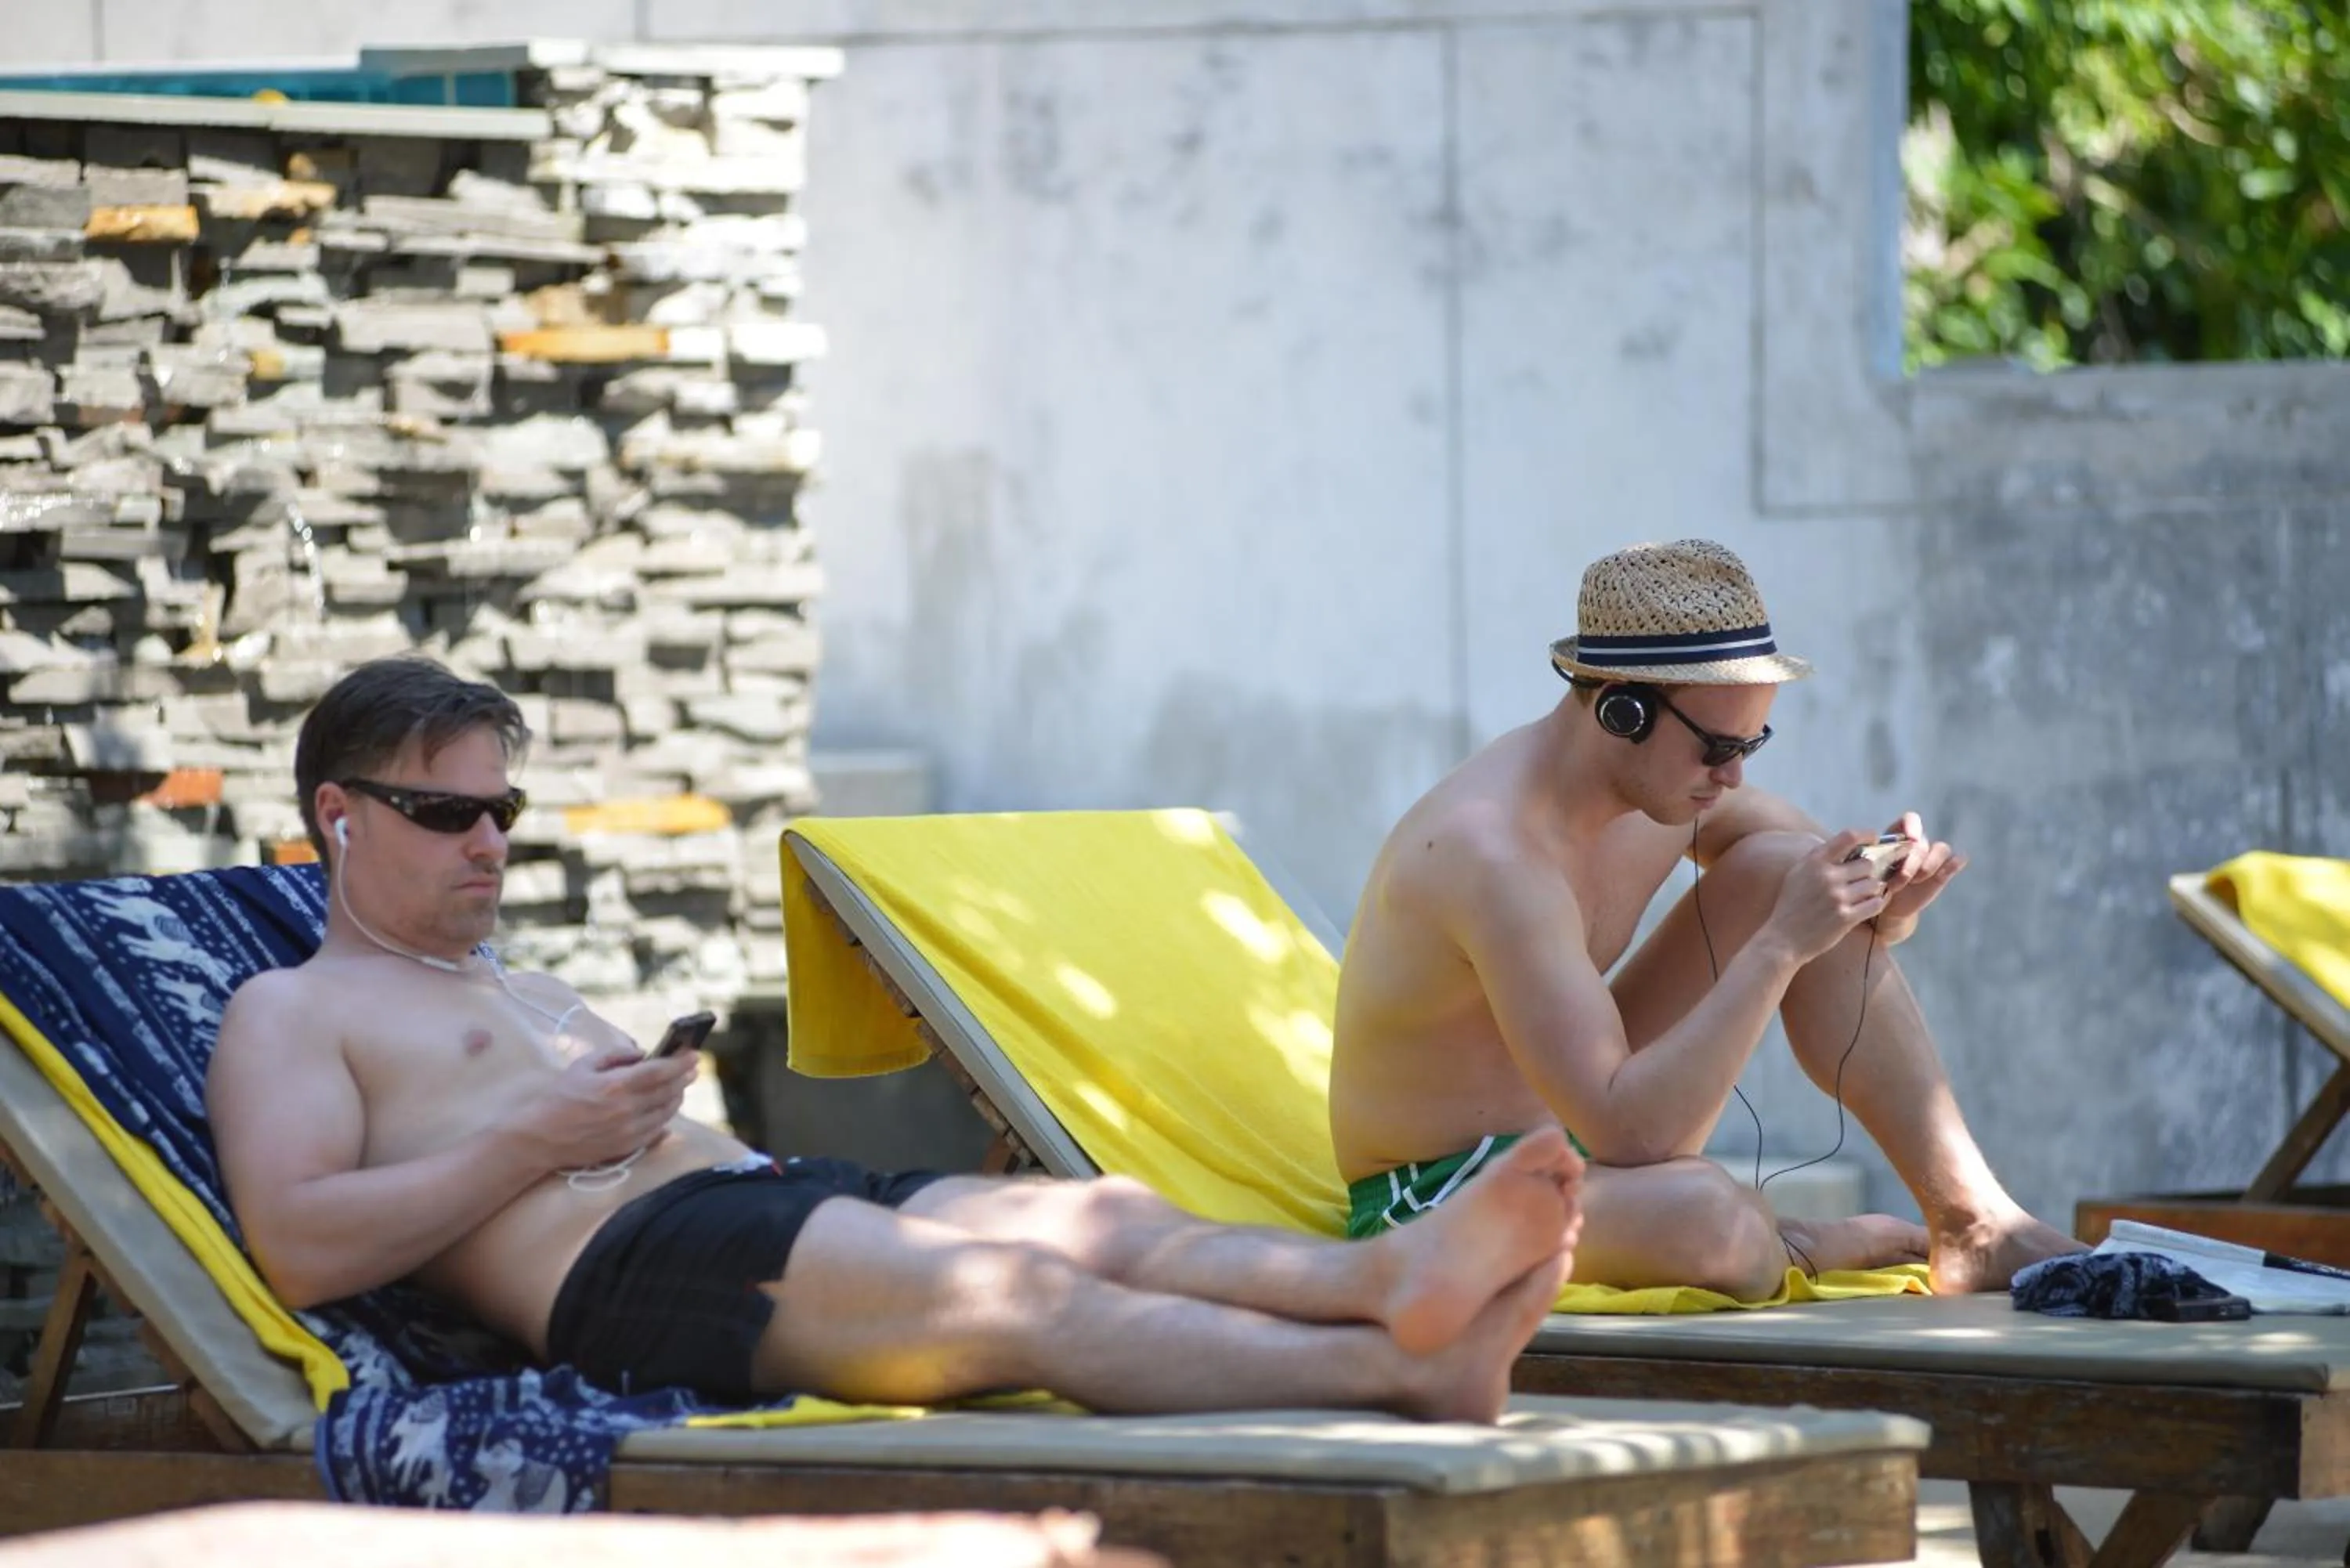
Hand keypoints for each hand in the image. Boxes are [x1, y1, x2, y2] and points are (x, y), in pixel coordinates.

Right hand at [507, 1046, 695, 1172]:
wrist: (541, 1137)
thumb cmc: (559, 1096)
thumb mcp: (583, 1065)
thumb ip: (616, 1055)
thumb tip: (643, 1054)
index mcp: (615, 1086)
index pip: (659, 1071)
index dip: (680, 1062)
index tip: (694, 1054)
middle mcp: (626, 1110)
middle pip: (668, 1091)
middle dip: (684, 1077)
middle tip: (692, 1067)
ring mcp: (629, 1131)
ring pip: (666, 1112)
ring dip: (677, 1096)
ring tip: (681, 1085)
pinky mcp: (627, 1147)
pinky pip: (657, 1131)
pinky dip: (666, 1117)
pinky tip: (667, 1107)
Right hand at [1761, 829, 1889, 963]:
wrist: (1782, 939)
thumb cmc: (1791, 905)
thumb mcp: (1797, 874)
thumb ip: (1819, 859)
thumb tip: (1846, 846)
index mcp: (1814, 862)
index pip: (1848, 836)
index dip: (1867, 835)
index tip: (1874, 840)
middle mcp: (1827, 876)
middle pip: (1867, 863)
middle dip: (1869, 870)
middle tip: (1865, 877)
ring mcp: (1837, 897)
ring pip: (1874, 884)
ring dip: (1873, 889)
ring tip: (1864, 894)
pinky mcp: (1846, 918)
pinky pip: (1875, 904)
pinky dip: (1877, 903)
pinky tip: (1870, 904)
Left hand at [1871, 811, 1966, 945]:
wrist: (1886, 907)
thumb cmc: (1873, 883)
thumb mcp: (1867, 869)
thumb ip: (1869, 858)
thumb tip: (1864, 848)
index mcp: (1899, 836)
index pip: (1911, 820)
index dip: (1913, 826)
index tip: (1910, 839)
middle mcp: (1917, 844)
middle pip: (1922, 842)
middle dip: (1912, 861)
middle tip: (1898, 880)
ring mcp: (1932, 857)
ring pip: (1941, 849)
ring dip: (1929, 865)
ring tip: (1914, 881)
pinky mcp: (1942, 872)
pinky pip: (1954, 861)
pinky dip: (1954, 863)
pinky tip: (1950, 867)